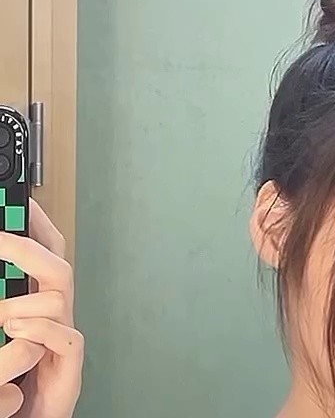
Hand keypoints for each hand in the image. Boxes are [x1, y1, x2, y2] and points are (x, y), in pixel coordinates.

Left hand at [0, 200, 82, 417]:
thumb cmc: (13, 389)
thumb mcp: (1, 333)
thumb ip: (3, 305)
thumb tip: (2, 290)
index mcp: (37, 307)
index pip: (47, 255)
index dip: (38, 227)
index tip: (23, 203)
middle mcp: (55, 319)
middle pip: (58, 268)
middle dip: (29, 248)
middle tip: (0, 239)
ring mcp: (63, 341)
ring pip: (59, 300)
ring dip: (20, 304)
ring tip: (0, 320)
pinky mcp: (69, 369)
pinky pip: (65, 337)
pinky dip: (39, 331)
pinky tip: (16, 332)